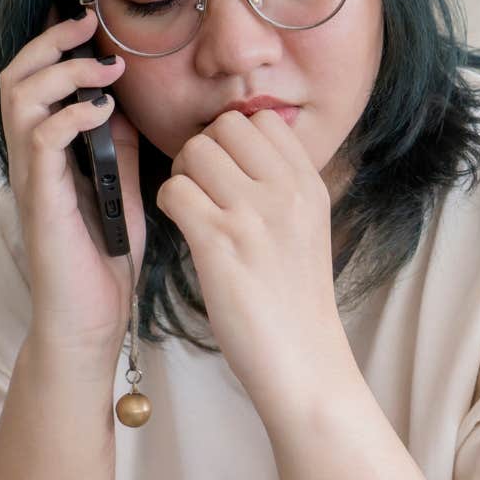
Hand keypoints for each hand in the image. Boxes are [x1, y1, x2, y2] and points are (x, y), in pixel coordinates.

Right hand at [0, 8, 145, 354]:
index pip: (36, 81)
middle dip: (51, 41)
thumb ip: (117, 150)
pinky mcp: (43, 201)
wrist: (91, 322)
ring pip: (20, 99)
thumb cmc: (105, 263)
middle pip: (16, 77)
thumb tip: (122, 106)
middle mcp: (32, 159)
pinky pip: (41, 141)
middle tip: (89, 22)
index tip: (91, 19)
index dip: (55, 44)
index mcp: (49, 153)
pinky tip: (102, 110)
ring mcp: (33, 178)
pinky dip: (69, 115)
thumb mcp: (123, 191)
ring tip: (104, 66)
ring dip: (62, 71)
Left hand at [156, 108, 349, 414]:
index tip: (228, 171)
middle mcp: (286, 191)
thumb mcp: (308, 227)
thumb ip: (283, 186)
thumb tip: (244, 148)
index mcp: (309, 184)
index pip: (263, 118)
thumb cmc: (295, 300)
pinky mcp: (219, 243)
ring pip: (195, 152)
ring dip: (183, 176)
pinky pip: (175, 191)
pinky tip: (184, 230)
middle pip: (225, 127)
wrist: (303, 361)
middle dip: (203, 150)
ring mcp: (253, 215)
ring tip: (193, 211)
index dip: (234, 137)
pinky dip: (169, 205)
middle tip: (202, 190)